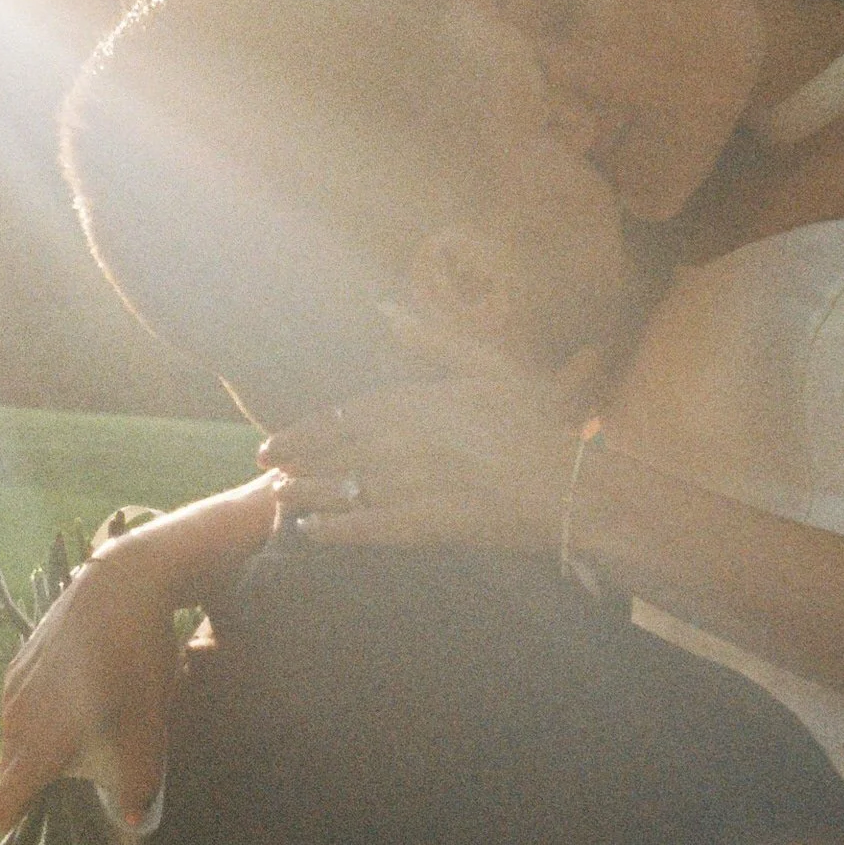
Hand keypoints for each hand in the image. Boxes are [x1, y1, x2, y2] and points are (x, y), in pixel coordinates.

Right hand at [0, 478, 281, 832]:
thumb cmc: (136, 663)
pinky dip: (43, 715)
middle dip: (42, 785)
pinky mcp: (18, 662)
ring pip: (18, 737)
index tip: (41, 828)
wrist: (120, 586)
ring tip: (90, 732)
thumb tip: (133, 825)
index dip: (16, 824)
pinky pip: (22, 706)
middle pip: (14, 772)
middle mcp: (14, 720)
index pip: (2, 804)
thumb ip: (137, 782)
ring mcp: (13, 688)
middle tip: (85, 779)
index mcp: (38, 745)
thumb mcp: (147, 729)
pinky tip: (81, 696)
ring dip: (44, 746)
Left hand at [262, 337, 602, 556]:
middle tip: (264, 467)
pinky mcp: (442, 523)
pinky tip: (311, 535)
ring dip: (310, 494)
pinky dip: (341, 530)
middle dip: (300, 458)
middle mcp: (423, 438)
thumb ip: (437, 339)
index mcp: (432, 400)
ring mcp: (431, 481)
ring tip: (278, 501)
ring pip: (354, 486)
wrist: (580, 489)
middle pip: (345, 449)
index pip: (355, 413)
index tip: (280, 438)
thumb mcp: (494, 368)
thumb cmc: (540, 426)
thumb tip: (386, 308)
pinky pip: (378, 526)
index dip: (312, 427)